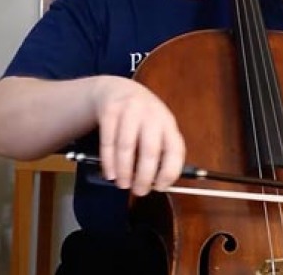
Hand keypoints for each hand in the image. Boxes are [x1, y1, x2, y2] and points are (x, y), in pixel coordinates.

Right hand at [91, 76, 185, 195]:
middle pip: (150, 151)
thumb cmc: (142, 118)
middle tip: (139, 191)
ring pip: (126, 147)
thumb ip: (160, 151)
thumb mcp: (157, 128)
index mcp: (167, 122)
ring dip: (124, 171)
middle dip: (144, 176)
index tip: (161, 187)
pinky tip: (110, 173)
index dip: (169, 172)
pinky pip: (108, 141)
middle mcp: (151, 114)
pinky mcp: (109, 111)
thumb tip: (158, 184)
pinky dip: (108, 162)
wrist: (118, 90)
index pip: (175, 149)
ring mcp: (129, 111)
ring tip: (123, 184)